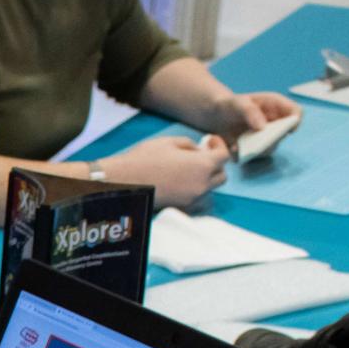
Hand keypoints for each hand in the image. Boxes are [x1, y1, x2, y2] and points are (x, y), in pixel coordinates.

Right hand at [100, 135, 229, 208]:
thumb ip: (190, 145)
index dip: (219, 145)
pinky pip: (197, 197)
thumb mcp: (169, 142)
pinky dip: (194, 188)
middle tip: (202, 156)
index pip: (224, 156)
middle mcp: (202, 184)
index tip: (209, 141)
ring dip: (205, 178)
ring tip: (189, 169)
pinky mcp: (182, 206)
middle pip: (222, 176)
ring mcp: (193, 198)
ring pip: (210, 188)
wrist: (124, 183)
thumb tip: (198, 151)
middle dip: (216, 164)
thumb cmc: (144, 158)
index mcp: (203, 165)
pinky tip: (181, 181)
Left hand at [206, 89, 298, 146]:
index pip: (296, 113)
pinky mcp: (256, 148)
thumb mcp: (238, 103)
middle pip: (284, 134)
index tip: (286, 129)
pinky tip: (234, 148)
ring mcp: (266, 136)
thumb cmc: (230, 105)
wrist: (216, 116)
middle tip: (257, 140)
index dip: (295, 121)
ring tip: (240, 144)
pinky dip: (245, 154)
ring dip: (257, 149)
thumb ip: (250, 112)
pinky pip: (255, 156)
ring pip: (271, 148)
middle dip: (272, 139)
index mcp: (276, 106)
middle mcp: (275, 122)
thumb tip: (262, 128)